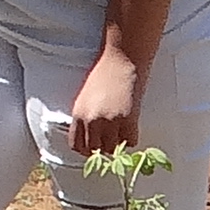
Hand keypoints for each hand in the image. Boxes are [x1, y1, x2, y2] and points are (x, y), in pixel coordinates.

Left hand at [67, 43, 146, 157]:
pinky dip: (132, 137)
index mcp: (78, 114)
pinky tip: (131, 126)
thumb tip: (91, 136)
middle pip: (95, 150)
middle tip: (111, 138)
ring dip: (118, 142)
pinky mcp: (127, 119)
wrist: (121, 59)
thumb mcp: (85, 97)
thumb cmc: (104, 73)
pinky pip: (130, 141)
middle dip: (103, 147)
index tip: (94, 146)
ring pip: (113, 148)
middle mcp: (92, 121)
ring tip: (121, 130)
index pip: (76, 145)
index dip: (86, 149)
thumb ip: (85, 117)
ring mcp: (110, 121)